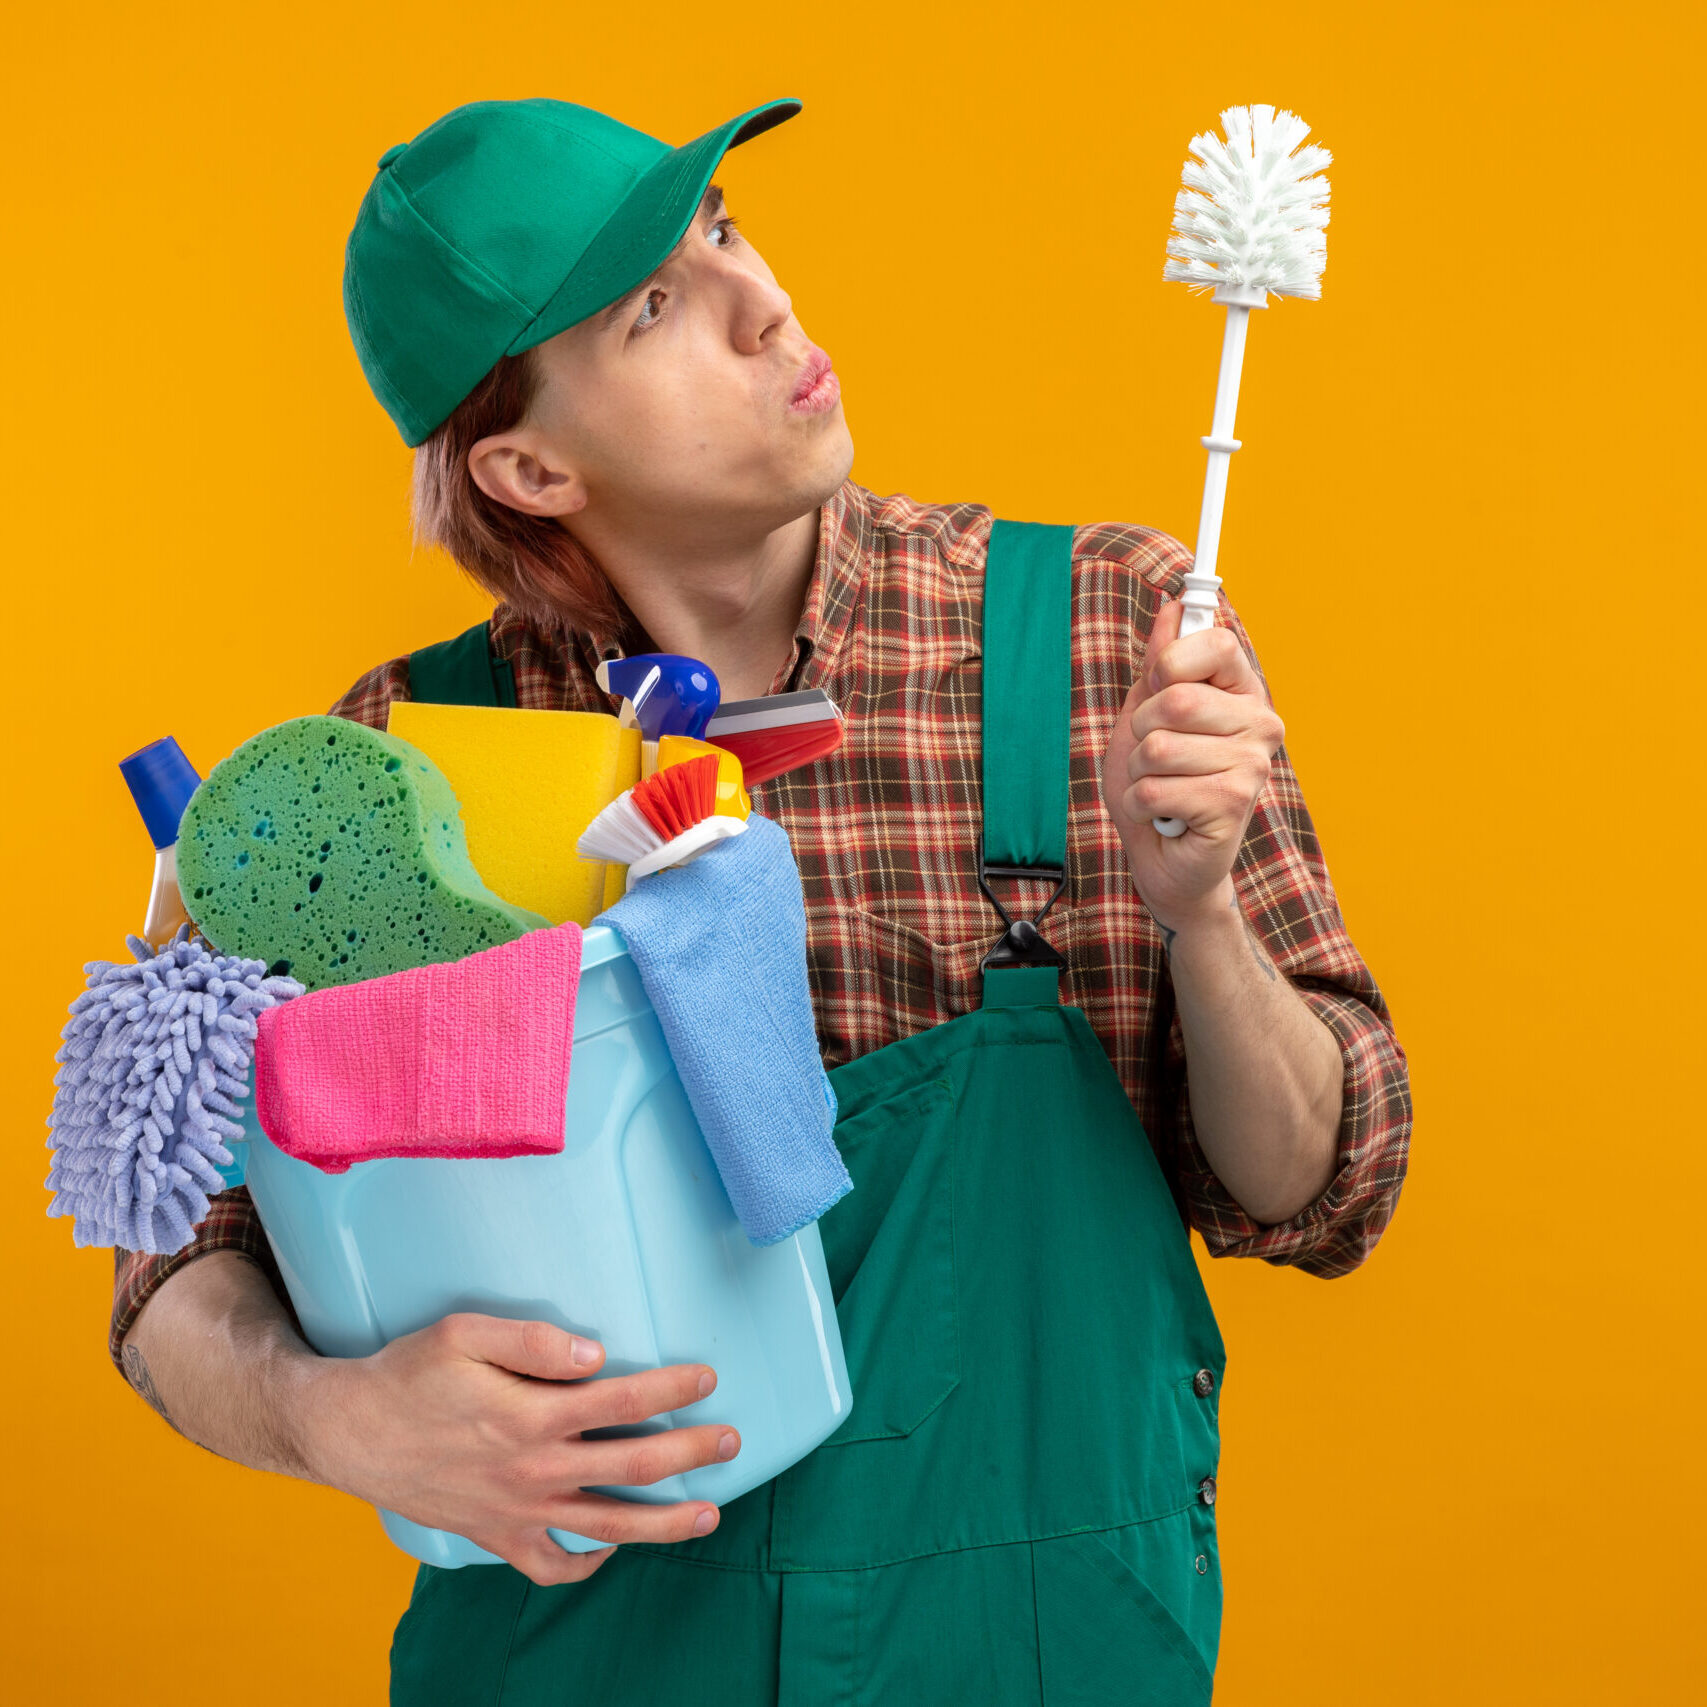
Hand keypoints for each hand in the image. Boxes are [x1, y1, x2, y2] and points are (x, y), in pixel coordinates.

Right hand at [297, 1312, 739, 1586]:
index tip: (708, 1378)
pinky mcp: (496, 1537)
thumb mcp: (463, 1332)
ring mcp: (517, 1512)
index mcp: (531, 1415)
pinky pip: (552, 1566)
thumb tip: (595, 1353)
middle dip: (690, 1454)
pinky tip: (612, 1548)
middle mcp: (532, 1471)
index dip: (672, 1389)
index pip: (623, 1400)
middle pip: (632, 1469)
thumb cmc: (407, 1374)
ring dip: (665, 1523)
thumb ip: (533, 1339)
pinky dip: (588, 1563)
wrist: (346, 1432)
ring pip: (607, 1528)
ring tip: (710, 1514)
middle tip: (733, 1440)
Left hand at [1100, 597, 1284, 928]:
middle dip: (1141, 732)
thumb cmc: (1157, 783)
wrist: (1165, 858)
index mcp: (1241, 692)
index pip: (1215, 642)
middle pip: (1175, 699)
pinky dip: (1140, 805)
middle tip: (1155, 758)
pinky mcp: (1232, 804)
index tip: (1160, 685)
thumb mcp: (1145, 714)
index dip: (1171, 662)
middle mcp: (1259, 723)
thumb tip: (1175, 604)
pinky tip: (1163, 815)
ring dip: (1139, 773)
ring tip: (1161, 789)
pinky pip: (1155, 788)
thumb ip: (1159, 663)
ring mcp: (1251, 765)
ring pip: (1158, 747)